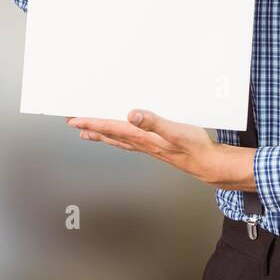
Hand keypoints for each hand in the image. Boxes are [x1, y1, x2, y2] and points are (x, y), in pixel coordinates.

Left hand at [66, 110, 254, 189]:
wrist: (209, 164)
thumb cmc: (195, 148)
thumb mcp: (176, 131)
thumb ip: (154, 123)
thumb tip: (132, 115)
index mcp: (142, 138)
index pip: (111, 128)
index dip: (92, 122)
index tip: (74, 119)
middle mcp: (141, 143)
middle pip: (109, 134)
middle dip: (89, 127)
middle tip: (71, 122)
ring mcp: (147, 147)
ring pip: (117, 140)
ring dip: (100, 134)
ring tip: (86, 132)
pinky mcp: (155, 147)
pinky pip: (129, 142)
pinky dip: (118, 138)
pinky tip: (120, 137)